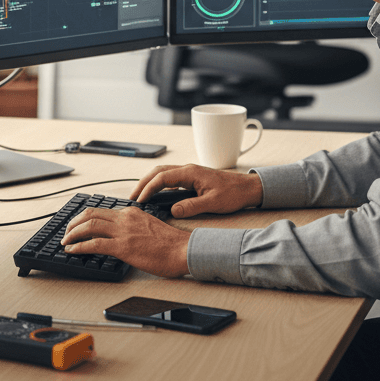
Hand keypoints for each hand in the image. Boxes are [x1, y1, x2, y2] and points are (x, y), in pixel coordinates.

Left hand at [61, 207, 190, 277]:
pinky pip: (94, 244)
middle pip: (91, 214)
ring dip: (73, 233)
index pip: (101, 210)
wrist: (182, 250)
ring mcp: (123, 231)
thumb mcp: (148, 226)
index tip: (77, 224)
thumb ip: (133, 226)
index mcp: (131, 212)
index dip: (85, 217)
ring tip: (65, 241)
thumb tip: (120, 235)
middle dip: (74, 223)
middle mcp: (125, 218)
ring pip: (89, 225)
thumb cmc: (170, 243)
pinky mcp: (123, 247)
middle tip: (66, 232)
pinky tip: (73, 250)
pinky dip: (79, 246)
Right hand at [129, 163, 262, 218]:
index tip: (138, 200)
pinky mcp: (192, 178)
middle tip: (132, 198)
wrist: (247, 188)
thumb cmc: (233, 193)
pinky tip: (157, 196)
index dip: (148, 188)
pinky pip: (171, 179)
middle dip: (143, 183)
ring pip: (163, 174)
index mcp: (190, 172)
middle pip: (158, 172)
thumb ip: (191, 206)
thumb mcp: (212, 203)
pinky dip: (159, 185)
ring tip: (140, 197)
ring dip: (150, 183)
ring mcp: (190, 173)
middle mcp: (188, 169)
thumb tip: (173, 211)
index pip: (162, 177)